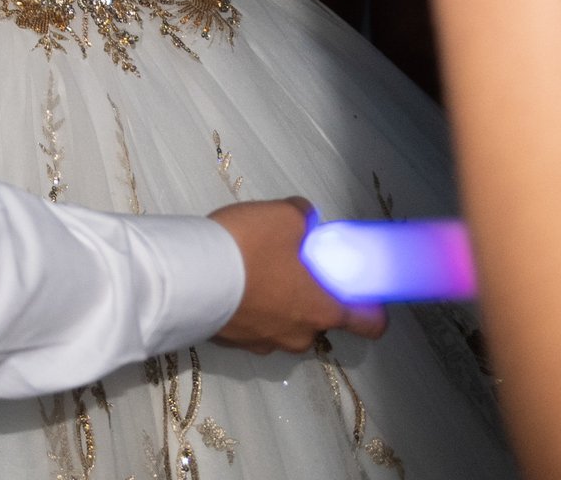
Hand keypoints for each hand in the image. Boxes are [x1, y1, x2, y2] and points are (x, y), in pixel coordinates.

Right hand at [212, 198, 385, 353]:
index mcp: (323, 309)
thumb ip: (305, 220)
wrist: (189, 278)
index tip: (359, 287)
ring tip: (253, 267)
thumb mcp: (285, 216)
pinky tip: (232, 279)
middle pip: (320, 318)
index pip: (370, 324)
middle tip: (290, 261)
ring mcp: (264, 344)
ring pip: (284, 322)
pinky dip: (249, 305)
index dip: (371, 306)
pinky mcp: (234, 343)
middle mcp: (300, 336)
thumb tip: (306, 224)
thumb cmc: (250, 248)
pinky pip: (253, 324)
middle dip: (310, 292)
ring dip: (278, 300)